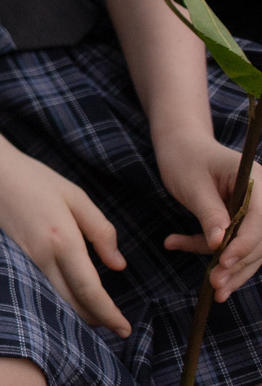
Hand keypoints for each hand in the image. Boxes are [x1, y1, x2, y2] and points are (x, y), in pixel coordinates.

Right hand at [0, 137, 128, 331]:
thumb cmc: (32, 178)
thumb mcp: (75, 196)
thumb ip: (101, 231)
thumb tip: (118, 266)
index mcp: (62, 239)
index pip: (90, 290)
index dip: (109, 314)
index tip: (125, 329)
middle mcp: (40, 256)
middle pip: (72, 304)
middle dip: (96, 320)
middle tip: (116, 327)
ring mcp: (21, 260)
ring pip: (54, 300)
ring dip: (76, 312)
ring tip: (96, 316)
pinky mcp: (9, 259)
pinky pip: (38, 288)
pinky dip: (57, 299)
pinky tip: (67, 297)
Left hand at [154, 122, 261, 299]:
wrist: (181, 146)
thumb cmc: (185, 159)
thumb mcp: (193, 184)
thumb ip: (208, 213)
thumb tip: (220, 244)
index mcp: (255, 180)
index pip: (260, 220)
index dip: (244, 244)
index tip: (224, 262)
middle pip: (258, 240)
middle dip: (237, 264)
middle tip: (214, 284)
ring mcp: (255, 212)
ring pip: (249, 249)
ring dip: (229, 269)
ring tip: (210, 288)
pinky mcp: (243, 223)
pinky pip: (235, 246)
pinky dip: (214, 256)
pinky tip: (181, 250)